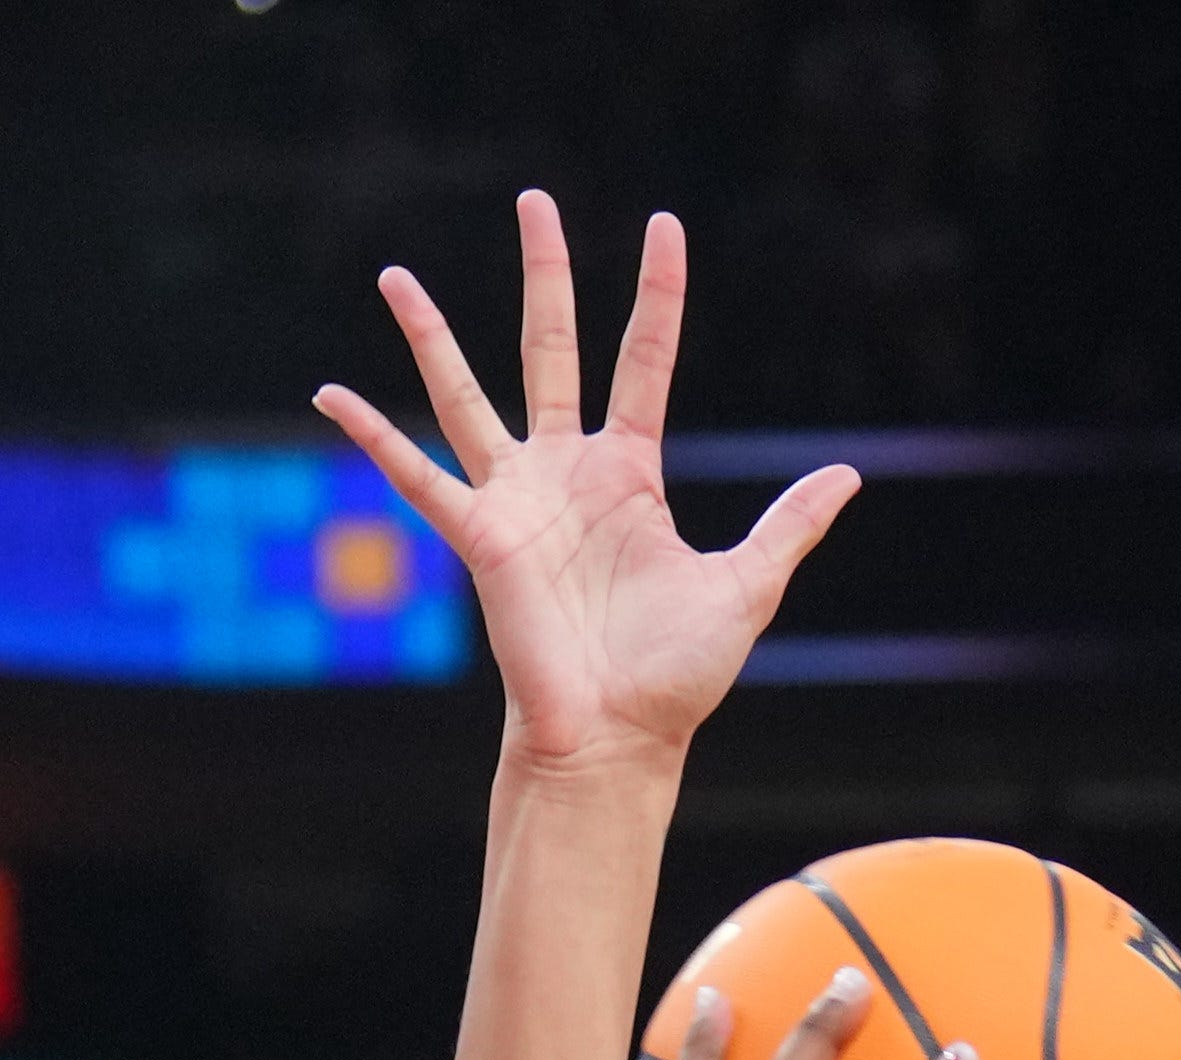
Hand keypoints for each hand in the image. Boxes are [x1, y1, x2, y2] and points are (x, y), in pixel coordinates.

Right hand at [319, 195, 854, 769]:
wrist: (617, 738)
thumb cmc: (676, 675)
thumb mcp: (747, 586)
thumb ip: (790, 525)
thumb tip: (849, 475)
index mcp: (629, 474)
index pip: (643, 359)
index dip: (656, 294)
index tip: (663, 226)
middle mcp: (566, 472)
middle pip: (550, 347)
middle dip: (544, 274)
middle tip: (534, 201)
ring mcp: (516, 499)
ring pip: (466, 393)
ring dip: (430, 335)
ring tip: (396, 275)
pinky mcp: (480, 535)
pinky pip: (417, 476)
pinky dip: (372, 438)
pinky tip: (330, 396)